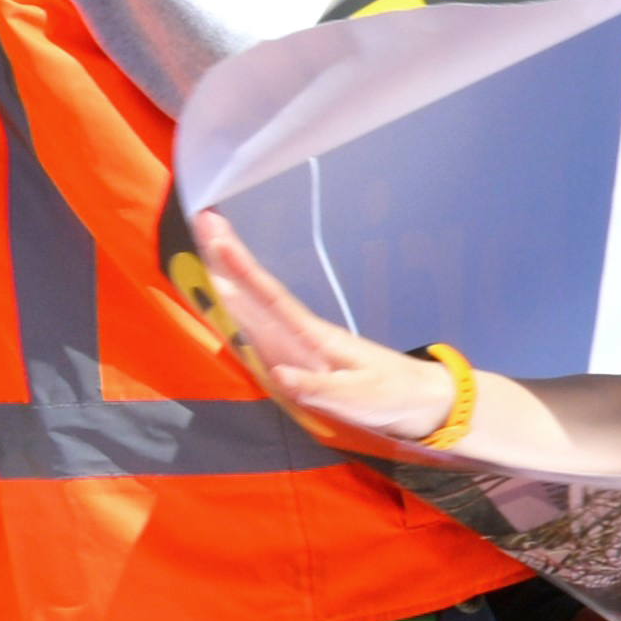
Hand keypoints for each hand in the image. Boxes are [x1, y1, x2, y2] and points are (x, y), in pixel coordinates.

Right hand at [191, 215, 467, 447]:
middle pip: (254, 293)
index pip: (271, 296)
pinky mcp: (296, 362)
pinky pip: (257, 334)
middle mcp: (299, 335)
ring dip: (226, 281)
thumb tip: (276, 374)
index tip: (218, 236)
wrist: (421, 402)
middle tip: (202, 219)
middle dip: (226, 260)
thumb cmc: (393, 396)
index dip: (243, 268)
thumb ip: (318, 388)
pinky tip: (219, 303)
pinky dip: (235, 315)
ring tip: (199, 250)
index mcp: (313, 337)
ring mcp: (296, 346)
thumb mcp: (358, 397)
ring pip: (252, 309)